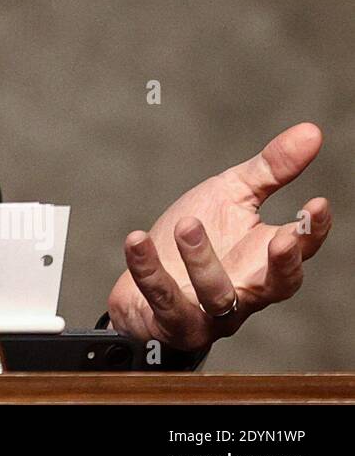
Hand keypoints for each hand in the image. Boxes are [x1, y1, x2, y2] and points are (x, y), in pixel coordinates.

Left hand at [106, 122, 331, 351]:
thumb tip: (311, 132)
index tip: (317, 204)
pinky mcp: (171, 323)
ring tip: (187, 224)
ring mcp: (209, 312)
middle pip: (277, 286)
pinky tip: (137, 240)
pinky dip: (149, 270)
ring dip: (204, 261)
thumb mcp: (230, 196)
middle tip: (283, 238)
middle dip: (284, 265)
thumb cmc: (195, 239)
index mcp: (262, 258)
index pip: (300, 249)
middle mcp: (244, 290)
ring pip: (218, 296)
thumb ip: (270, 170)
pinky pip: (163, 300)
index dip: (312, 231)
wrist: (144, 284)